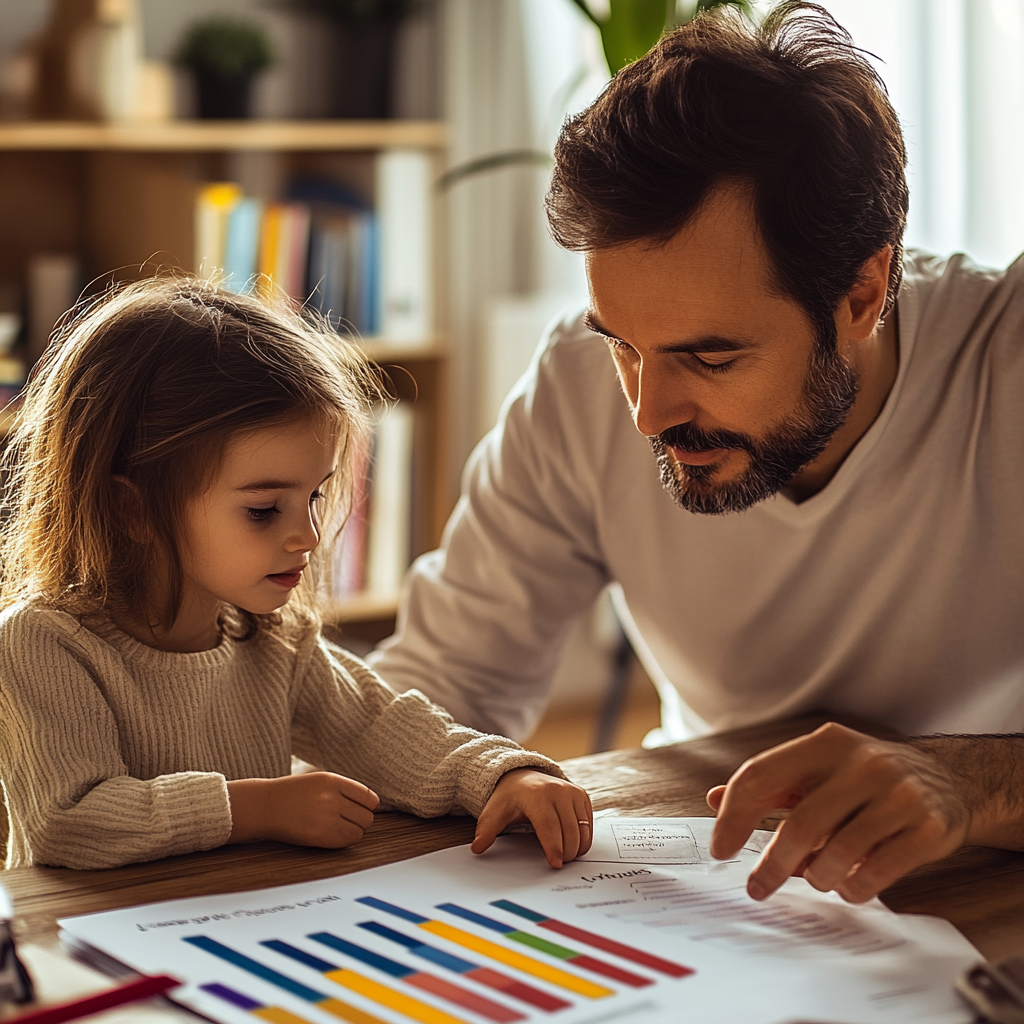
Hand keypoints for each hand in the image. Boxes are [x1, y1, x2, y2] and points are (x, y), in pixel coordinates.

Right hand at [228, 773, 378, 848]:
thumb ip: (344, 789)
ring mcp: (325, 817)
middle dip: (361, 820)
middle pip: (367, 816)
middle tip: (348, 820)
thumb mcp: (320, 780)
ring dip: (354, 831)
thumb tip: (371, 803)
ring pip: (360, 830)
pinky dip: (345, 841)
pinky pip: (346, 841)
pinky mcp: (318, 835)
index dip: (369, 806)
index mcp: (332, 781)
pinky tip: (334, 835)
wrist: (265, 805)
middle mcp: (331, 798)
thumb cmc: (293, 793)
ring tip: (340, 828)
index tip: (362, 809)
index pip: (368, 797)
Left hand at [472, 769, 592, 868]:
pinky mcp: (581, 795)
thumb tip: (477, 849)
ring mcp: (572, 791)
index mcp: (536, 794)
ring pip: (581, 829)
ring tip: (564, 856)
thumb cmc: (510, 798)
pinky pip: (588, 824)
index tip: (555, 864)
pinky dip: (583, 839)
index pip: (549, 825)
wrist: (524, 776)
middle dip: (566, 852)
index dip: (553, 847)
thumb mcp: (494, 812)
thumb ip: (486, 831)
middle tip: (558, 864)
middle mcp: (557, 790)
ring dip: (576, 848)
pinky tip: (571, 844)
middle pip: (568, 830)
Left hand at [706, 722, 972, 903]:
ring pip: (839, 853)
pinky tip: (850, 886)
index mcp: (825, 743)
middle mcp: (863, 763)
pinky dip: (854, 888)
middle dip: (772, 864)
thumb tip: (714, 799)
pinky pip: (877, 872)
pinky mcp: (928, 827)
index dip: (734, 815)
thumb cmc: (866, 779)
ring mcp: (899, 794)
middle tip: (757, 887)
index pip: (762, 775)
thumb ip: (770, 785)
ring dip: (818, 877)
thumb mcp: (818, 768)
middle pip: (801, 823)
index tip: (720, 849)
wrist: (950, 780)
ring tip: (817, 878)